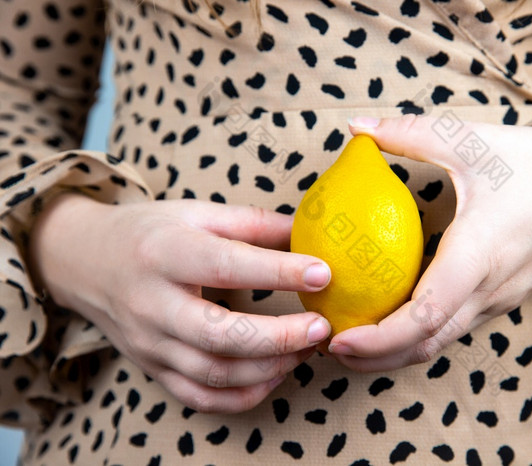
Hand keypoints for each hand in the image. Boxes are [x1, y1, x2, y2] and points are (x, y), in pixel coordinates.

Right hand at [28, 194, 330, 412]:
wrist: (84, 262)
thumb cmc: (149, 232)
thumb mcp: (197, 213)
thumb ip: (254, 223)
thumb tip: (311, 231)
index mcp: (164, 253)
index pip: (226, 266)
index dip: (278, 272)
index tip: (323, 273)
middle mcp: (151, 303)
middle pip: (219, 334)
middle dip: (278, 337)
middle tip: (321, 327)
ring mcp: (149, 343)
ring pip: (214, 373)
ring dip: (270, 367)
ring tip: (307, 347)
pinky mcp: (152, 369)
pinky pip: (201, 398)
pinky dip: (244, 395)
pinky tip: (275, 373)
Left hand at [326, 115, 531, 370]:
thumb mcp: (469, 140)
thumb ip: (409, 134)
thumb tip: (354, 127)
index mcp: (479, 254)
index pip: (424, 316)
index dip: (379, 339)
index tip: (339, 340)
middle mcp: (490, 289)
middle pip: (427, 345)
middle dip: (376, 358)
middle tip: (330, 347)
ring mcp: (499, 299)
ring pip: (440, 342)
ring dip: (395, 352)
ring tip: (352, 343)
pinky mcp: (502, 298)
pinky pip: (454, 326)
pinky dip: (417, 335)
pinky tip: (389, 318)